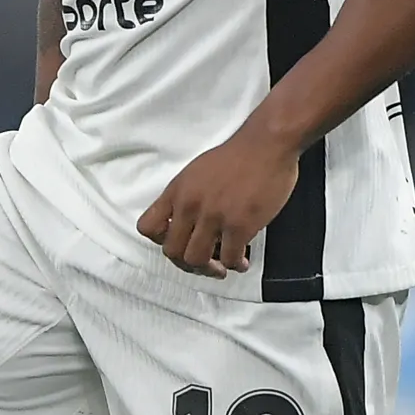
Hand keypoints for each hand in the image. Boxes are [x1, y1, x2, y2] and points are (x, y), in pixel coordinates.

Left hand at [137, 122, 299, 277]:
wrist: (267, 144)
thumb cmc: (237, 155)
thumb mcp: (197, 172)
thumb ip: (187, 197)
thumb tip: (187, 223)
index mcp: (177, 191)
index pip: (147, 227)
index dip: (161, 241)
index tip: (180, 241)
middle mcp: (189, 205)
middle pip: (171, 252)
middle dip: (187, 263)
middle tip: (204, 263)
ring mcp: (213, 217)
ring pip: (196, 260)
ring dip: (209, 270)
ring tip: (222, 267)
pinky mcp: (238, 225)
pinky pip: (228, 259)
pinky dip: (234, 265)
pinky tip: (242, 260)